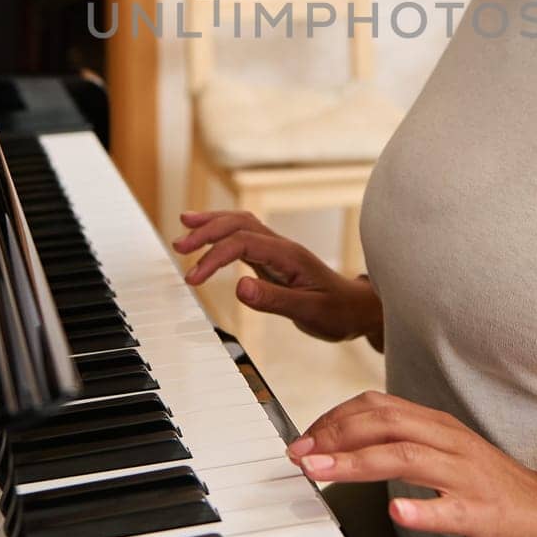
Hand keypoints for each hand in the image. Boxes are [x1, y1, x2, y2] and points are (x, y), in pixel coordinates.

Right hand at [173, 210, 380, 345]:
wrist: (357, 309)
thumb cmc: (337, 311)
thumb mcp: (308, 312)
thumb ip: (273, 300)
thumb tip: (239, 287)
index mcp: (288, 256)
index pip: (242, 243)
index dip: (214, 256)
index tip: (193, 278)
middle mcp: (281, 246)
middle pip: (238, 223)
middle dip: (207, 230)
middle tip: (179, 245)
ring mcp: (277, 250)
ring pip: (240, 223)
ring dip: (212, 224)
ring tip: (184, 226)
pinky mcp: (273, 258)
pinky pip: (243, 236)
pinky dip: (221, 233)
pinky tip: (207, 237)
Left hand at [287, 391, 536, 536]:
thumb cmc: (486, 483)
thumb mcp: (442, 450)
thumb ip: (401, 440)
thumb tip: (345, 439)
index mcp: (436, 425)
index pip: (378, 406)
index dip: (335, 417)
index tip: (305, 437)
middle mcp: (449, 441)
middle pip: (386, 424)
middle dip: (336, 436)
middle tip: (301, 454)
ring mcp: (465, 475)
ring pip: (406, 458)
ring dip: (358, 463)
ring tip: (322, 473)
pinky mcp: (481, 510)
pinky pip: (448, 509)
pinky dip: (421, 508)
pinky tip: (396, 510)